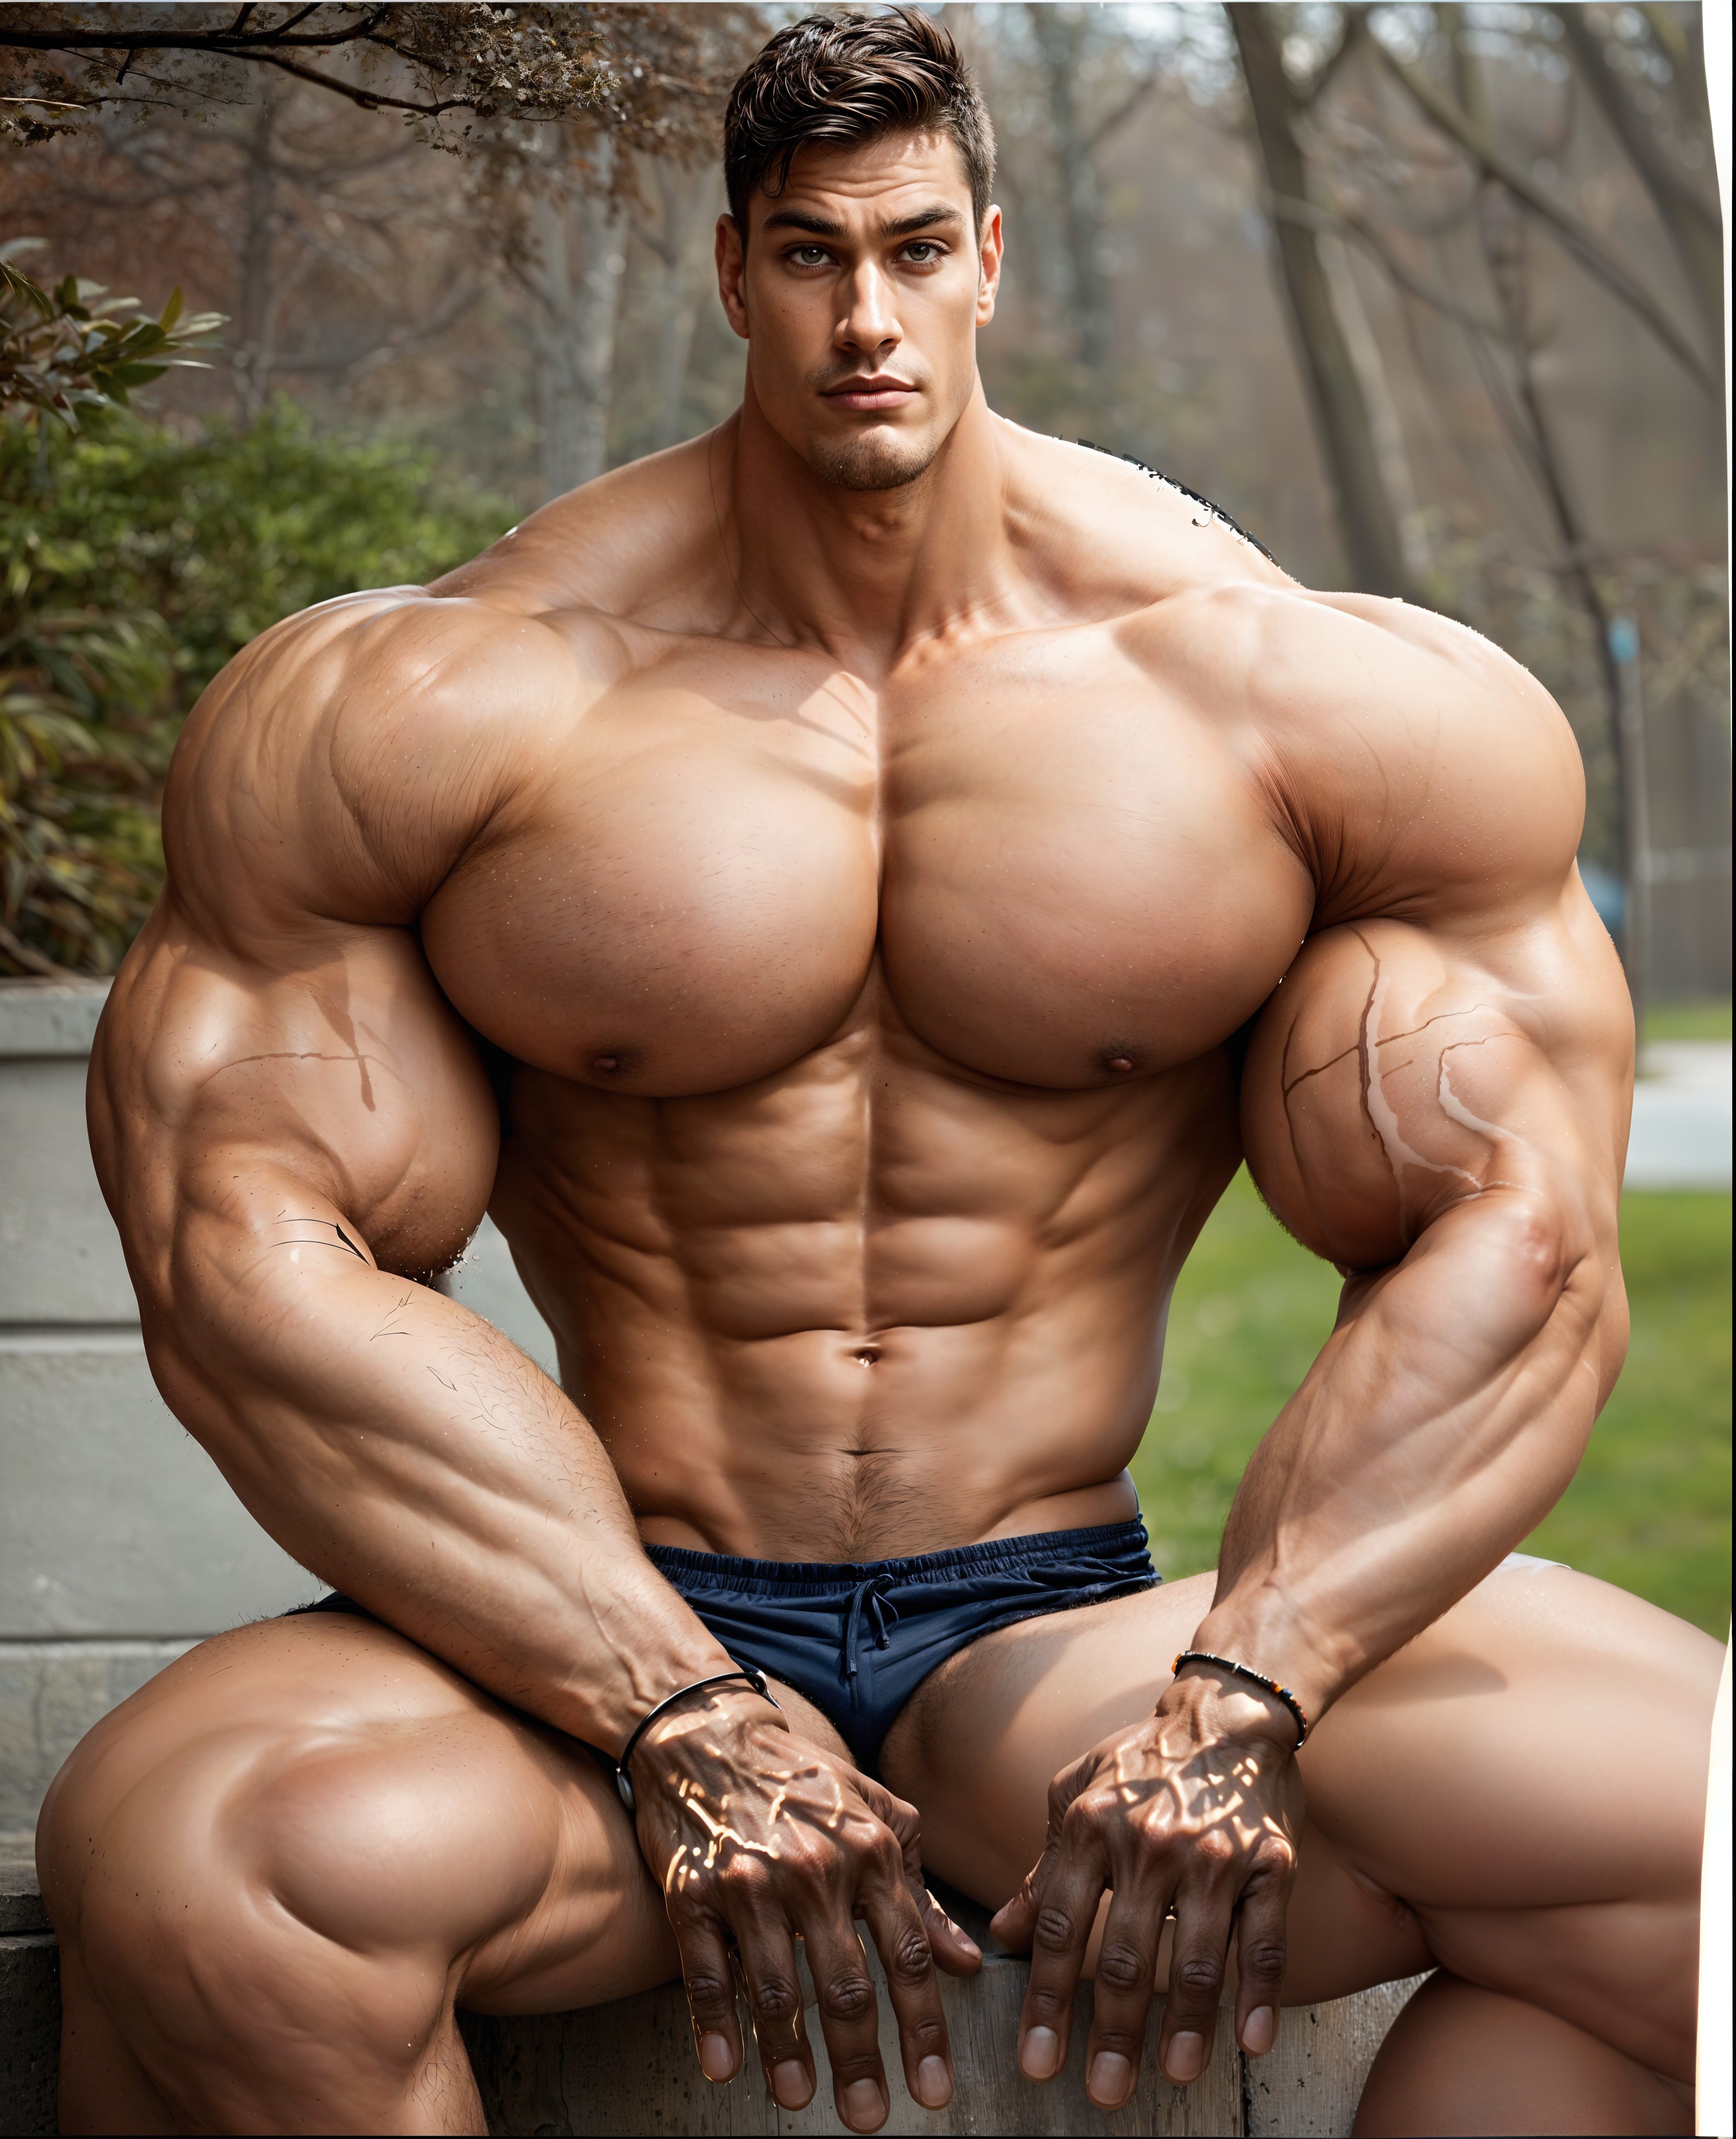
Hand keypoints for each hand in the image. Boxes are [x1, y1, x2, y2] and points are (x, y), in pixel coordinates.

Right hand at [629, 1691, 981, 2132]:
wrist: (710, 1736)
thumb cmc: (804, 1782)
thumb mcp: (878, 1816)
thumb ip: (920, 1891)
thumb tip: (965, 1962)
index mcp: (870, 1851)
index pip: (908, 1955)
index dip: (924, 2030)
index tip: (934, 2092)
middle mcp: (815, 1869)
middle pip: (846, 1985)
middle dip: (861, 2061)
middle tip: (869, 2119)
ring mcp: (751, 1882)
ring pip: (776, 1987)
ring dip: (790, 2055)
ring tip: (800, 2100)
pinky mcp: (693, 1891)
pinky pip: (707, 1970)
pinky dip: (717, 2024)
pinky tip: (726, 2068)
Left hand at [990, 1669, 1301, 2108]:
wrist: (1227, 1712)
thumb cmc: (1142, 1759)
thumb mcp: (1074, 1793)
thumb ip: (1042, 1864)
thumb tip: (1004, 1932)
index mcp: (1092, 1826)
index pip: (1060, 1926)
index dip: (1045, 1999)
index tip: (1036, 2060)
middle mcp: (1150, 1843)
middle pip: (1125, 1955)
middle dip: (1112, 2033)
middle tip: (1103, 2092)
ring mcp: (1215, 1856)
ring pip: (1197, 1958)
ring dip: (1185, 2026)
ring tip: (1174, 2075)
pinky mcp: (1270, 1863)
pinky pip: (1265, 1940)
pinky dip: (1259, 1994)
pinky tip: (1251, 2040)